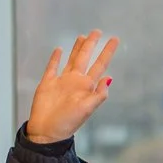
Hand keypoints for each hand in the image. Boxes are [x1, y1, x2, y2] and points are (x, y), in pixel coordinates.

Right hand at [26, 30, 120, 144]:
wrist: (47, 131)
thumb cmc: (68, 122)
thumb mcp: (87, 109)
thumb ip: (99, 95)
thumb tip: (109, 78)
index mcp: (87, 86)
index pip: (100, 65)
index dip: (107, 52)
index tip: (114, 39)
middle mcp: (76, 81)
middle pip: (86, 58)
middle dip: (92, 44)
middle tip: (97, 31)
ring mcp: (62, 81)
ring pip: (71, 60)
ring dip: (77, 48)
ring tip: (82, 36)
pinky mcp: (48, 83)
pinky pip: (52, 67)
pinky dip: (55, 58)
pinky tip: (59, 50)